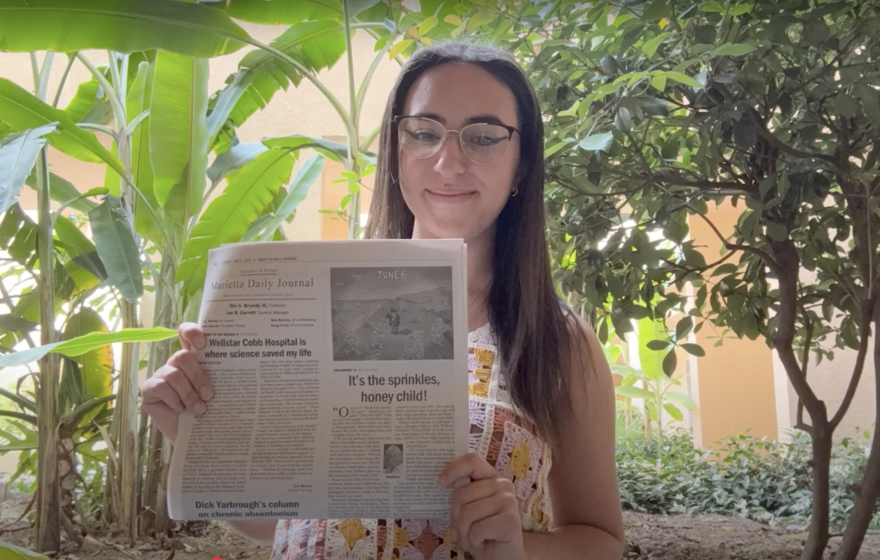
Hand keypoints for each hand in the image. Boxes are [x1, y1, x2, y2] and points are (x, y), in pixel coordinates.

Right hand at [141, 323, 213, 442]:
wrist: (196, 438)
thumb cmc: (208, 412)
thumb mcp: (216, 392)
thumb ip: (218, 376)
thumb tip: (235, 363)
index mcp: (193, 359)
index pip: (186, 333)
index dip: (192, 332)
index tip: (203, 344)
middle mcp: (175, 364)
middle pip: (182, 356)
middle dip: (198, 376)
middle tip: (209, 395)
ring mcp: (161, 375)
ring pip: (173, 374)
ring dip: (188, 393)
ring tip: (199, 409)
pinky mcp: (149, 390)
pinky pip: (160, 386)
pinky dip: (173, 399)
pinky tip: (180, 409)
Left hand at [438, 453, 524, 559]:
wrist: (502, 556)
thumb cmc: (482, 531)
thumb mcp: (468, 510)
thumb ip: (460, 497)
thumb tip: (440, 482)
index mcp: (492, 477)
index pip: (471, 461)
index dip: (453, 469)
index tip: (440, 484)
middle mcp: (503, 485)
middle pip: (462, 493)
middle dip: (456, 516)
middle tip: (463, 528)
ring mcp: (509, 501)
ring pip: (467, 513)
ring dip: (464, 531)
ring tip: (473, 537)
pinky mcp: (511, 521)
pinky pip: (478, 528)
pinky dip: (474, 540)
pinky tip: (483, 542)